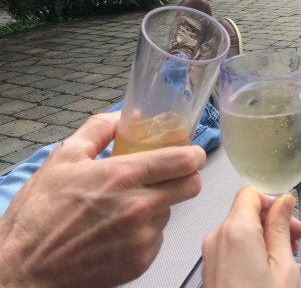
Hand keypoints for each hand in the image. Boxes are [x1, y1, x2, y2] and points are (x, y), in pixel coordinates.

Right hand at [0, 112, 205, 287]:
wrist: (24, 269)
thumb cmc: (39, 214)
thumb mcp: (64, 158)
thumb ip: (100, 129)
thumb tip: (127, 116)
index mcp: (122, 176)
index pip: (184, 161)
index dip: (192, 154)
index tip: (189, 153)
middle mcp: (139, 207)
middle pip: (192, 186)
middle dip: (186, 176)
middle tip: (169, 175)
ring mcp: (142, 238)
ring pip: (171, 211)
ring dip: (159, 205)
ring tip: (127, 207)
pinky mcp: (140, 262)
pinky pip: (157, 238)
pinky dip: (146, 232)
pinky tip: (119, 230)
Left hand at [202, 187, 300, 287]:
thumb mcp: (283, 266)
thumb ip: (282, 228)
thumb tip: (284, 202)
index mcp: (236, 230)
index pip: (251, 193)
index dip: (274, 200)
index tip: (290, 214)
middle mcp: (217, 238)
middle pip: (247, 214)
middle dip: (274, 223)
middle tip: (296, 240)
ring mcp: (211, 256)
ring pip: (242, 234)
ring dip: (266, 241)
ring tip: (289, 261)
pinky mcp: (211, 271)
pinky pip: (235, 252)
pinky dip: (254, 255)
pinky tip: (273, 271)